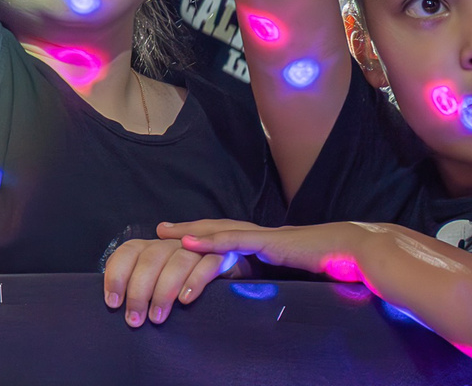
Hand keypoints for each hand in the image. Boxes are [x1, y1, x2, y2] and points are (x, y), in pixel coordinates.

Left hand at [103, 231, 239, 325]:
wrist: (227, 271)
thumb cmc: (183, 281)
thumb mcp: (156, 279)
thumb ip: (135, 281)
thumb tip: (113, 297)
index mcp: (152, 246)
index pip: (128, 252)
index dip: (117, 276)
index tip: (113, 303)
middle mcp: (172, 243)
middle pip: (150, 259)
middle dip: (138, 292)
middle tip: (134, 319)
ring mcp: (197, 248)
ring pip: (177, 262)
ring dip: (163, 291)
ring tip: (156, 318)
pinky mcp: (221, 257)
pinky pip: (208, 265)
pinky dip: (194, 282)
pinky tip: (185, 300)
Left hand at [166, 218, 374, 279]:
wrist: (357, 252)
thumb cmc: (333, 264)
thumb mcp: (300, 273)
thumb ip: (283, 276)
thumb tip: (271, 287)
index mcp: (266, 242)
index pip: (226, 235)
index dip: (202, 236)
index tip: (177, 238)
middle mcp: (260, 234)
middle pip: (215, 228)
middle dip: (186, 229)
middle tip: (157, 230)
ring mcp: (264, 236)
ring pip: (218, 230)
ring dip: (190, 232)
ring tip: (164, 233)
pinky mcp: (270, 242)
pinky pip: (235, 239)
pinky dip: (211, 240)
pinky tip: (191, 242)